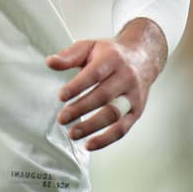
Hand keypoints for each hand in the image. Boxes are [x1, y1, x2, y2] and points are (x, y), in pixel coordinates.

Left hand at [45, 17, 166, 150]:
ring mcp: (133, 96)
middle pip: (104, 96)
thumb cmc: (112, 54)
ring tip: (72, 133)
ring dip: (92, 127)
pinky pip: (123, 129)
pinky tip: (89, 144)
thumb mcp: (90, 46)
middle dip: (81, 109)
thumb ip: (69, 56)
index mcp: (112, 59)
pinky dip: (106, 139)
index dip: (77, 86)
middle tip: (62, 118)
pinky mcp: (136, 111)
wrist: (142, 57)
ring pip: (114, 114)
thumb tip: (50, 62)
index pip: (94, 74)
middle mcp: (125, 78)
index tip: (61, 96)